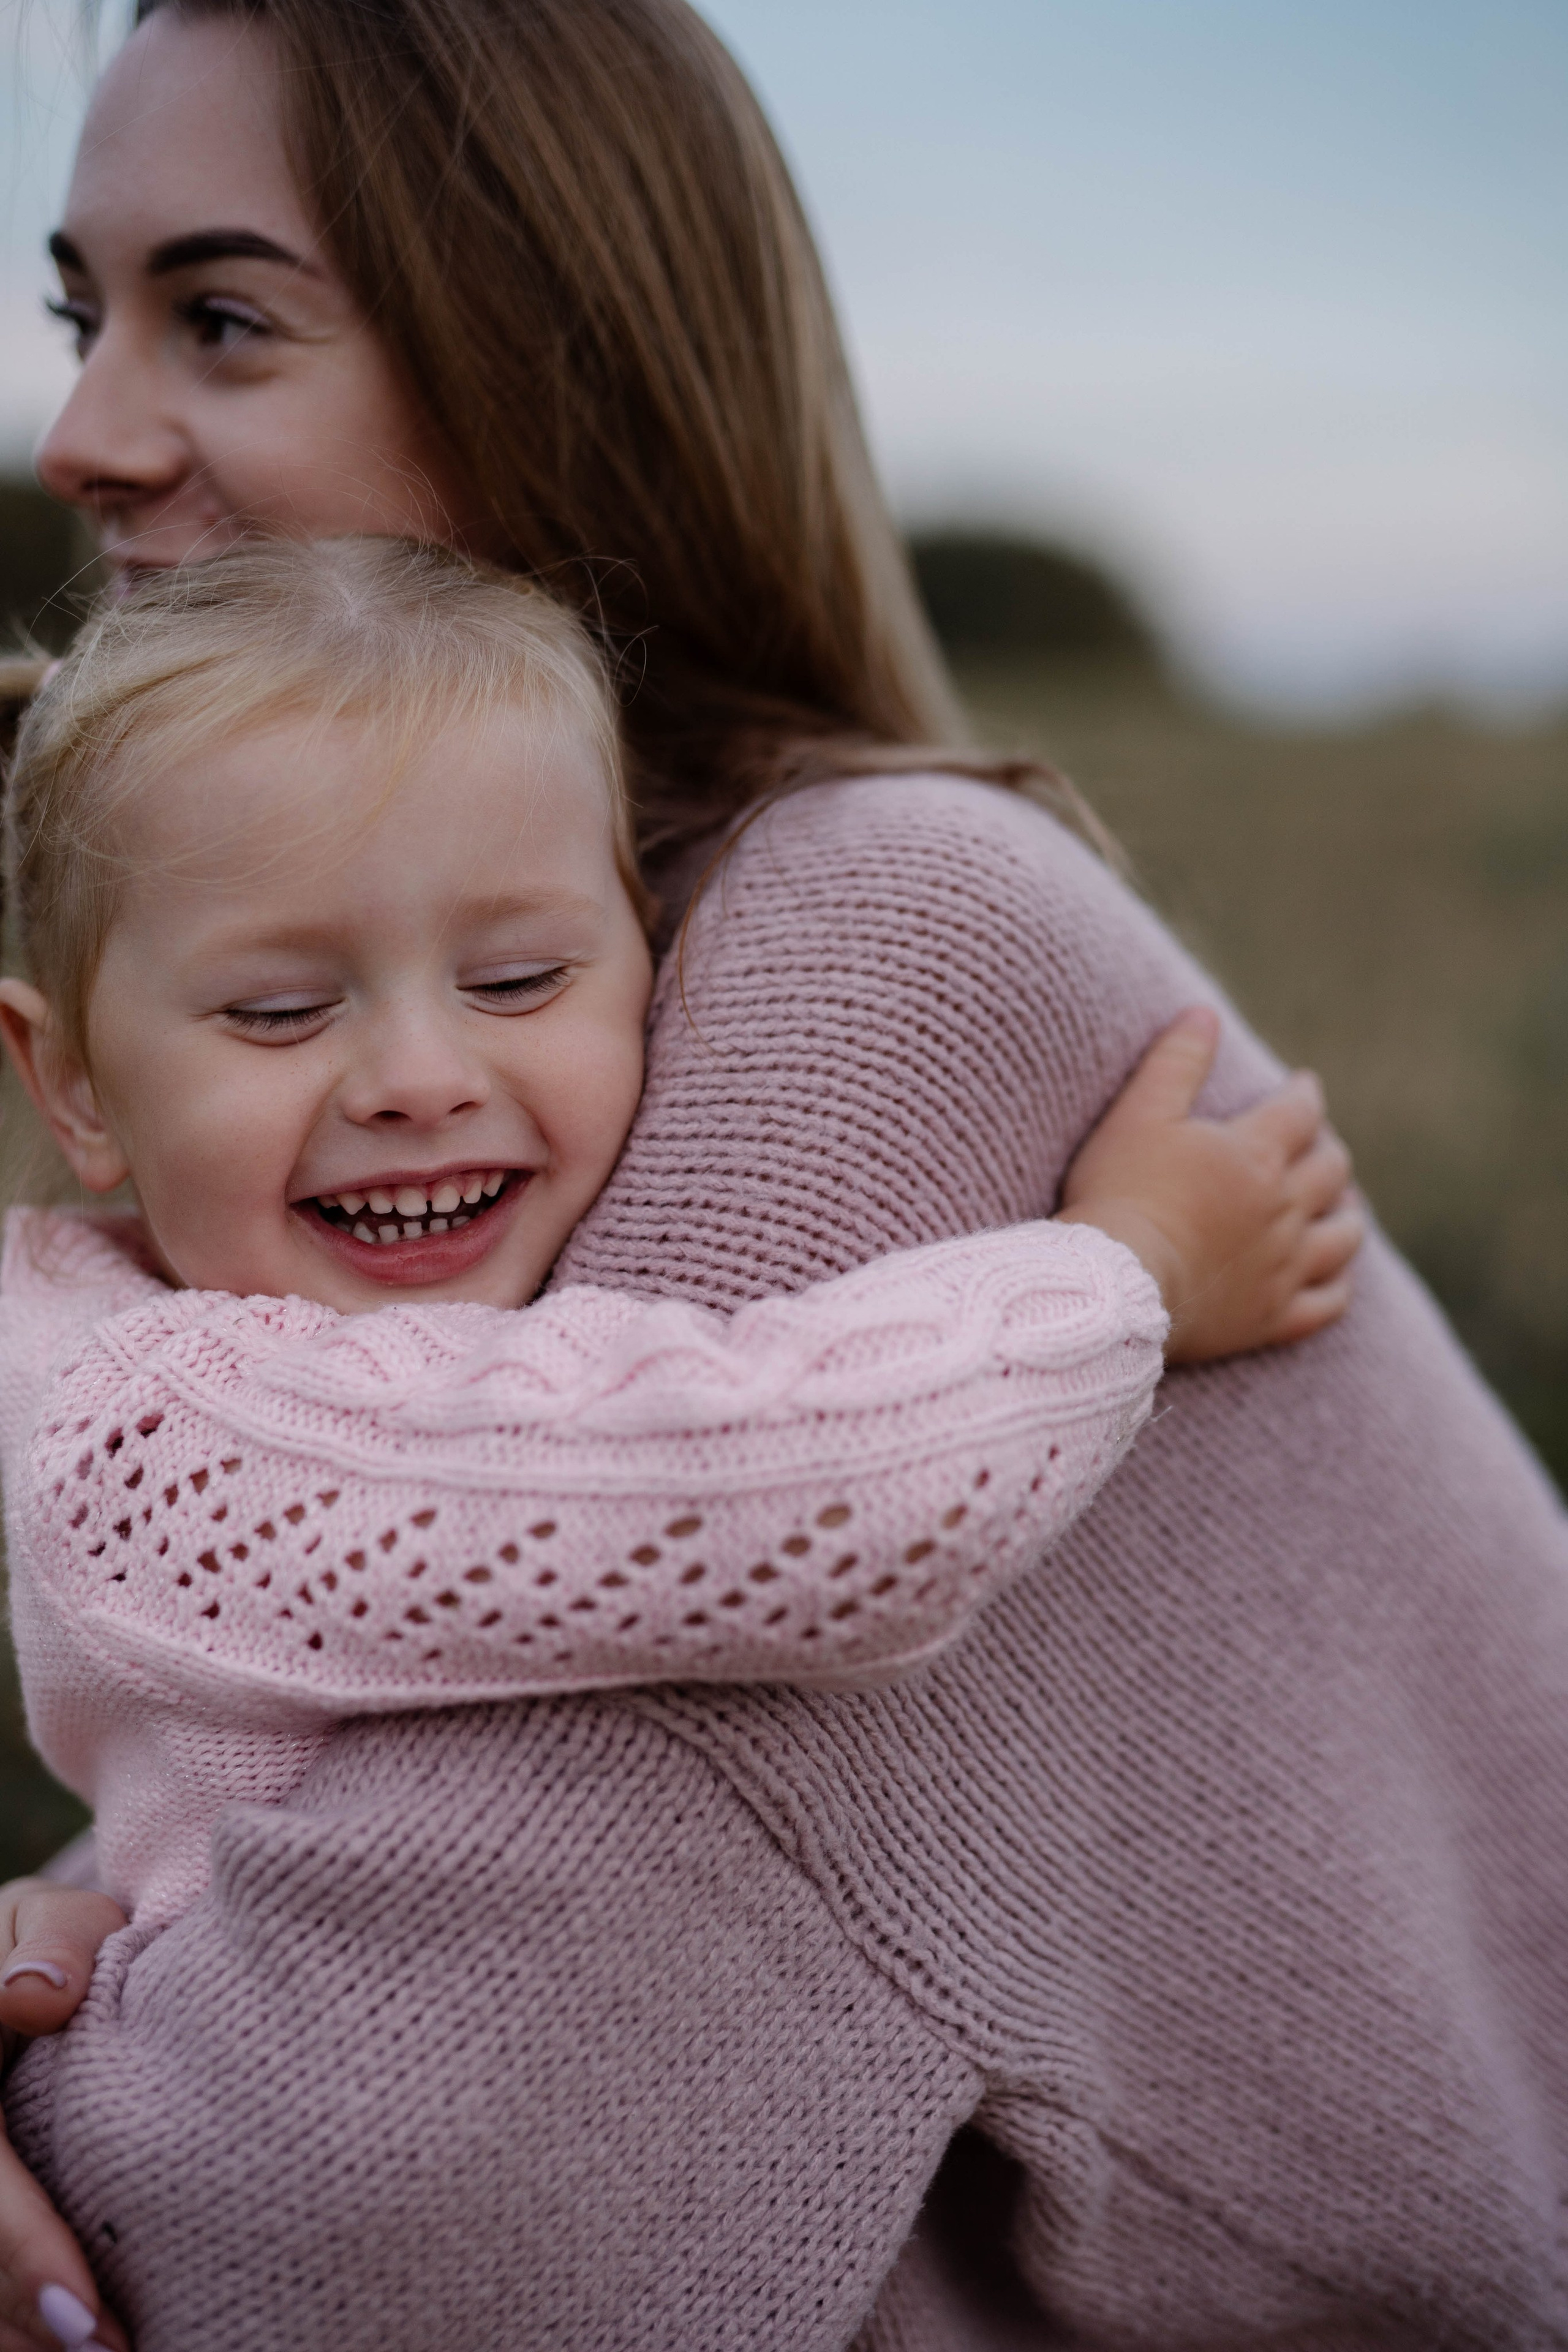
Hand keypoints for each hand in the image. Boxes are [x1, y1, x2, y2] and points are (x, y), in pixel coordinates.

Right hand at [0, 1881, 127, 2351]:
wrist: (14, 1976)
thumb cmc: (47, 1950)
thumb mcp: (44, 1922)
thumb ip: (51, 1943)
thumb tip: (39, 1992)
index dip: (17, 2250)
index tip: (86, 2312)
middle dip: (20, 2316)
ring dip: (14, 2335)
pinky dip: (11, 2324)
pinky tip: (66, 2343)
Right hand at [1058, 1006, 1362, 1364]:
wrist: (1114, 1286)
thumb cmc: (1119, 1194)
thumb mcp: (1138, 1115)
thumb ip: (1176, 1062)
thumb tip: (1205, 1013)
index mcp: (1255, 1155)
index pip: (1301, 1111)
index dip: (1305, 1093)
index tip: (1303, 1086)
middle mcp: (1284, 1208)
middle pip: (1332, 1171)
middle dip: (1329, 1149)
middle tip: (1318, 1143)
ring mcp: (1284, 1266)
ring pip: (1344, 1235)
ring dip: (1348, 1212)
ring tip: (1341, 1203)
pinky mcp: (1273, 1317)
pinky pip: (1328, 1302)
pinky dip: (1337, 1284)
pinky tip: (1332, 1275)